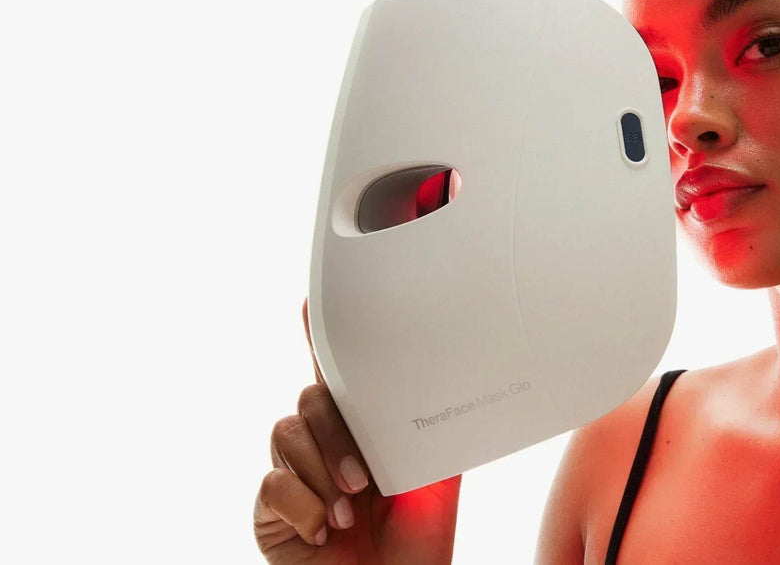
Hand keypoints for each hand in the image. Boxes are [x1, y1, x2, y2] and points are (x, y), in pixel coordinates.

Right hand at [253, 297, 462, 563]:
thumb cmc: (418, 543)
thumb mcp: (437, 478)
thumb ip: (430, 432)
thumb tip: (446, 386)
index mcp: (363, 432)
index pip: (338, 376)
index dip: (320, 337)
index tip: (310, 301)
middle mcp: (324, 446)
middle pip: (310, 400)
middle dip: (337, 436)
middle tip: (364, 478)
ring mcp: (294, 475)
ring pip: (286, 434)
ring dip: (324, 470)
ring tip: (351, 509)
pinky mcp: (271, 511)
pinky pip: (272, 484)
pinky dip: (304, 505)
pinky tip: (326, 528)